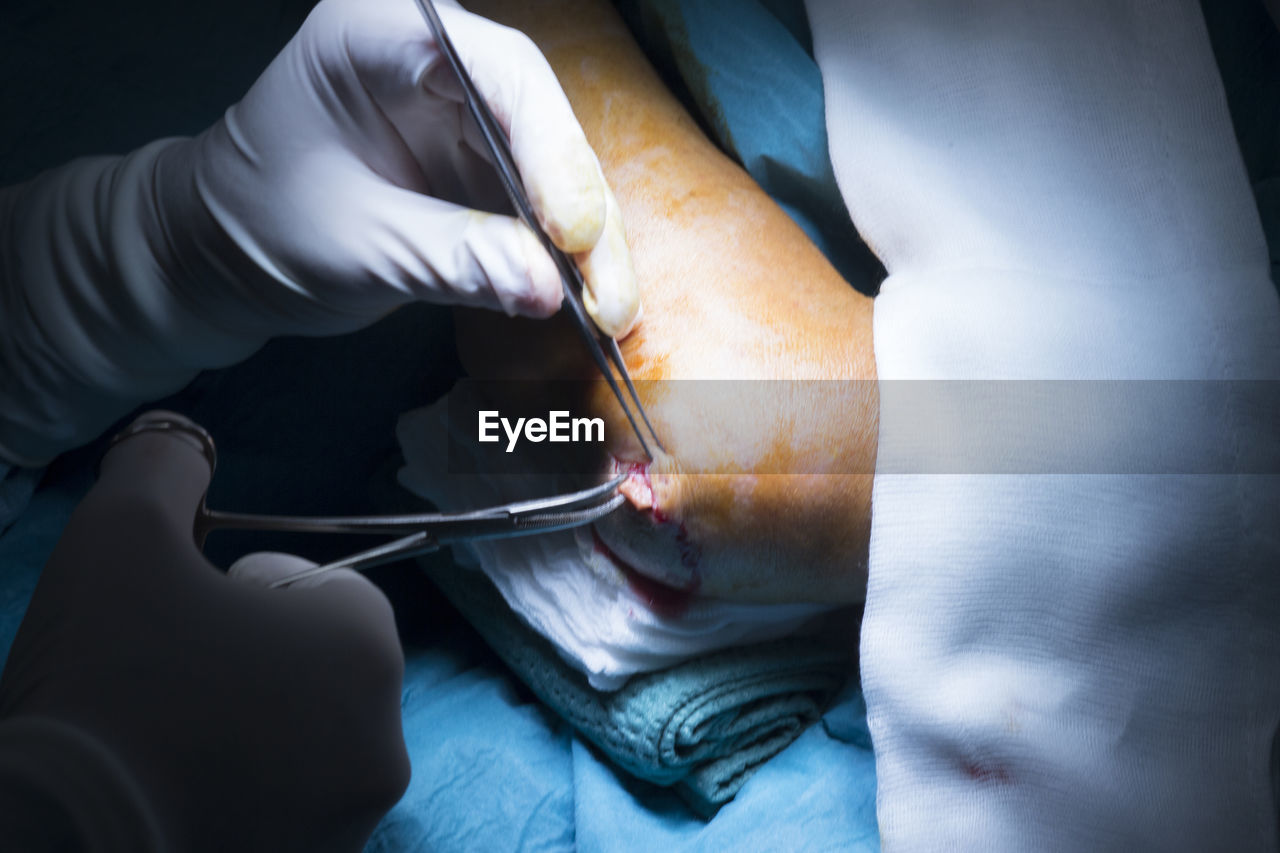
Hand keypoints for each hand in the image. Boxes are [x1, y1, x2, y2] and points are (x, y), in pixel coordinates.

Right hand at [0, 412, 408, 850]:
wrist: (51, 841)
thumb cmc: (102, 677)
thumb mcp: (121, 533)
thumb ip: (166, 465)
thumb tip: (180, 441)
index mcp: (366, 653)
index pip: (331, 592)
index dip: (253, 591)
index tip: (188, 616)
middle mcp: (383, 743)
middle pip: (325, 670)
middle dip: (256, 657)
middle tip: (168, 674)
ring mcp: (347, 823)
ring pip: (308, 742)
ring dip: (252, 725)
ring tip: (166, 736)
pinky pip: (287, 809)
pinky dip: (244, 790)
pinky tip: (174, 789)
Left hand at [169, 0, 638, 332]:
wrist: (225, 253)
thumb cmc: (260, 227)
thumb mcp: (353, 247)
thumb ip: (448, 259)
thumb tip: (545, 288)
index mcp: (379, 36)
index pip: (495, 73)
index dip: (548, 149)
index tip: (571, 232)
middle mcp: (435, 61)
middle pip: (540, 122)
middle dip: (582, 210)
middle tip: (608, 293)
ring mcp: (464, 113)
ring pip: (554, 167)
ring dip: (588, 244)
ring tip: (611, 311)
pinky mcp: (480, 165)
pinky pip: (540, 204)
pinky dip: (565, 256)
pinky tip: (590, 301)